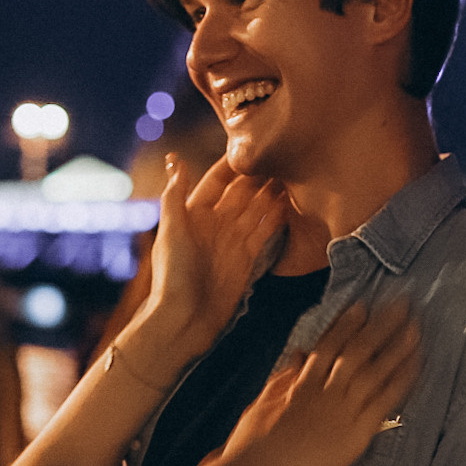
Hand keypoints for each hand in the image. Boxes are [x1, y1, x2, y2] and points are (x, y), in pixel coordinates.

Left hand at [141, 156, 285, 355]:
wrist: (185, 319)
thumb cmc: (172, 275)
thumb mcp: (171, 232)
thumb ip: (175, 196)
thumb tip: (176, 160)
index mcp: (194, 213)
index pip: (217, 181)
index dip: (233, 165)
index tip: (253, 146)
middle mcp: (216, 223)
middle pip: (242, 192)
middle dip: (260, 175)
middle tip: (284, 155)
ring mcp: (233, 240)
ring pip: (257, 209)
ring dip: (273, 193)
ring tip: (294, 173)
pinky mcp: (247, 257)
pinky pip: (265, 231)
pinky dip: (278, 217)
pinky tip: (292, 202)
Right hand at [209, 298, 420, 465]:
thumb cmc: (251, 445)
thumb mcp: (262, 403)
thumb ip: (283, 378)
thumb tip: (299, 354)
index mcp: (301, 382)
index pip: (328, 345)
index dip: (346, 324)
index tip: (362, 306)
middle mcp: (324, 391)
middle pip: (357, 350)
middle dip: (380, 325)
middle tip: (400, 305)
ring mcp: (341, 411)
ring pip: (375, 370)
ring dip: (397, 345)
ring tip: (415, 326)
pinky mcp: (355, 434)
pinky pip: (384, 401)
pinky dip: (401, 380)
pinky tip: (415, 364)